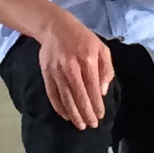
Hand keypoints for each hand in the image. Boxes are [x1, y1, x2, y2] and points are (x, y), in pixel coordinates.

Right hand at [38, 10, 114, 128]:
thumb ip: (106, 69)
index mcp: (88, 60)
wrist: (55, 27)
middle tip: (91, 125)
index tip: (100, 116)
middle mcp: (72, 67)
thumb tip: (102, 93)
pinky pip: (53, 94)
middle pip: (80, 97)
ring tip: (79, 125)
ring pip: (66, 98)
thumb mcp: (101, 48)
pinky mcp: (46, 73)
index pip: (93, 89)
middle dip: (86, 114)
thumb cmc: (82, 38)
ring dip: (73, 114)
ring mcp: (57, 71)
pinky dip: (59, 107)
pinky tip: (65, 115)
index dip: (97, 105)